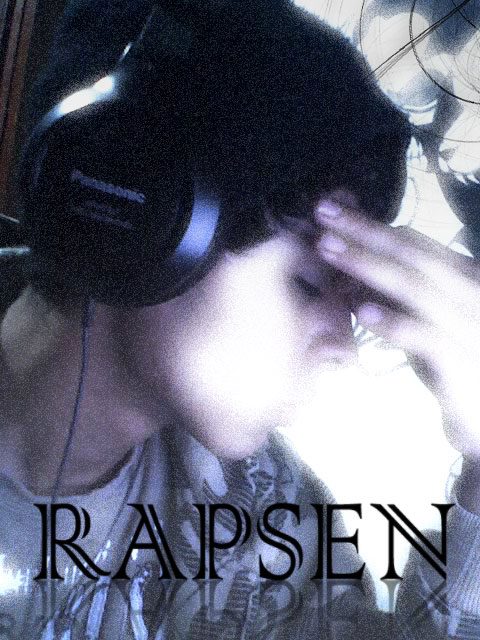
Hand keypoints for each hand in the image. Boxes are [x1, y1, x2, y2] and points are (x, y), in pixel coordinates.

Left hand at [315, 196, 479, 461]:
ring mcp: (470, 324)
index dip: (372, 225)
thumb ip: (401, 298)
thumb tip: (354, 275)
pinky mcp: (463, 359)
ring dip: (367, 265)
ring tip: (328, 249)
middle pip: (411, 254)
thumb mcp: (428, 325)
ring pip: (414, 286)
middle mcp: (471, 291)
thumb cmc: (457, 368)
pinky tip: (364, 311)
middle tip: (322, 212)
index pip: (414, 243)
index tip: (334, 211)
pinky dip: (395, 322)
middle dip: (363, 231)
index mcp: (464, 278)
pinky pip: (426, 336)